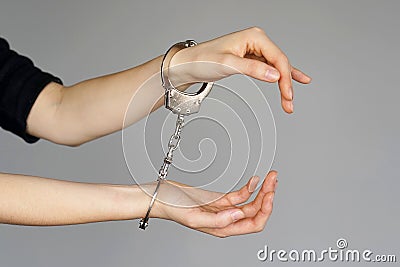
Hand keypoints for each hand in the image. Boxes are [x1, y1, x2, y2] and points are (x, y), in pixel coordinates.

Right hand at [145, 170, 277, 236]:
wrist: (162, 196)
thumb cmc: (173, 208)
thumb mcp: (194, 217)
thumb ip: (218, 219)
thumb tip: (238, 215)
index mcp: (223, 228)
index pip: (253, 224)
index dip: (265, 211)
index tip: (269, 194)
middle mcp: (227, 220)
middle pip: (255, 212)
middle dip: (267, 196)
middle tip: (273, 179)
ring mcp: (224, 209)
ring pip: (250, 202)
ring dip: (262, 190)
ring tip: (270, 177)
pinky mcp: (220, 199)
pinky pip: (240, 194)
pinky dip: (249, 187)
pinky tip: (255, 179)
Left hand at [170, 27, 311, 112]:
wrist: (188, 64)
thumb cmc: (203, 60)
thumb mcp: (227, 64)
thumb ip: (252, 69)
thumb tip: (275, 76)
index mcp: (254, 36)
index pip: (277, 58)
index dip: (285, 78)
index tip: (287, 95)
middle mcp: (256, 41)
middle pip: (280, 63)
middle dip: (286, 84)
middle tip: (289, 103)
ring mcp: (254, 49)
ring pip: (276, 68)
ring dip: (285, 84)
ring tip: (290, 100)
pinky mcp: (250, 59)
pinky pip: (270, 68)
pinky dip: (281, 77)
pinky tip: (295, 80)